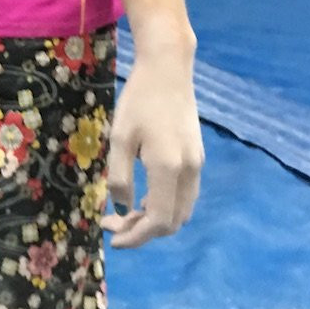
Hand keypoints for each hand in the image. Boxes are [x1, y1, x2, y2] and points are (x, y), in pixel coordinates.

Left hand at [102, 41, 204, 249]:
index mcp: (169, 168)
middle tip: (112, 223)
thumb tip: (123, 209)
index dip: (136, 236)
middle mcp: (189, 171)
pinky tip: (142, 196)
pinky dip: (165, 206)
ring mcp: (197, 165)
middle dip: (142, 231)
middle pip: (172, 222)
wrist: (168, 70)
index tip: (112, 238)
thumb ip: (120, 177)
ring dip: (154, 220)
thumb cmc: (139, 100)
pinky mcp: (197, 157)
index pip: (158, 221)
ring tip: (124, 212)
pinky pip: (184, 196)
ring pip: (181, 211)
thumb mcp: (120, 138)